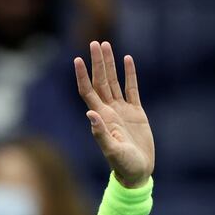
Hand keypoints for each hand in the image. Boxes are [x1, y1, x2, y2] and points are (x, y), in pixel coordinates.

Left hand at [75, 41, 154, 187]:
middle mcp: (108, 111)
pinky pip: (132, 89)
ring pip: (114, 81)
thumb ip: (100, 133)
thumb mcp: (111, 150)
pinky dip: (130, 74)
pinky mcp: (136, 112)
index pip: (88, 92)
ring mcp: (122, 111)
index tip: (77, 59)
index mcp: (101, 117)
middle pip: (100, 81)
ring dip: (110, 64)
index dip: (82, 76)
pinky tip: (127, 60)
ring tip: (107, 45)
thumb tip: (91, 114)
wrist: (137, 172)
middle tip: (95, 42)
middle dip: (97, 62)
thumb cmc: (122, 165)